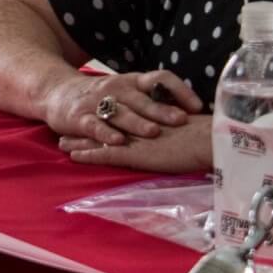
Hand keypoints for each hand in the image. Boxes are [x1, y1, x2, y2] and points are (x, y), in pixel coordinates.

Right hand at [41, 69, 203, 145]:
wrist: (57, 93)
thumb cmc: (101, 96)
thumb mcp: (127, 92)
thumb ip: (152, 100)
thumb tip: (192, 114)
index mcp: (132, 81)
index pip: (160, 78)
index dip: (179, 90)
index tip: (197, 106)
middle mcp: (117, 89)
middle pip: (142, 99)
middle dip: (162, 110)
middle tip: (181, 120)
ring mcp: (97, 103)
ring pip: (121, 113)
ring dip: (137, 122)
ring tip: (153, 132)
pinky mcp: (80, 118)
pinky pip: (95, 125)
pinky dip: (106, 133)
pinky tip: (117, 141)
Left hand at [59, 113, 213, 173]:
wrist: (211, 141)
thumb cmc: (205, 137)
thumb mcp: (184, 128)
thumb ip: (171, 127)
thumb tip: (172, 129)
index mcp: (148, 118)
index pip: (120, 116)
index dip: (103, 116)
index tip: (88, 115)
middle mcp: (137, 126)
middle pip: (105, 124)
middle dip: (86, 126)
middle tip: (66, 127)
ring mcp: (134, 139)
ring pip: (100, 139)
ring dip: (81, 141)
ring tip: (61, 143)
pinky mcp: (134, 153)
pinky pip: (106, 154)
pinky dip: (89, 155)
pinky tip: (73, 156)